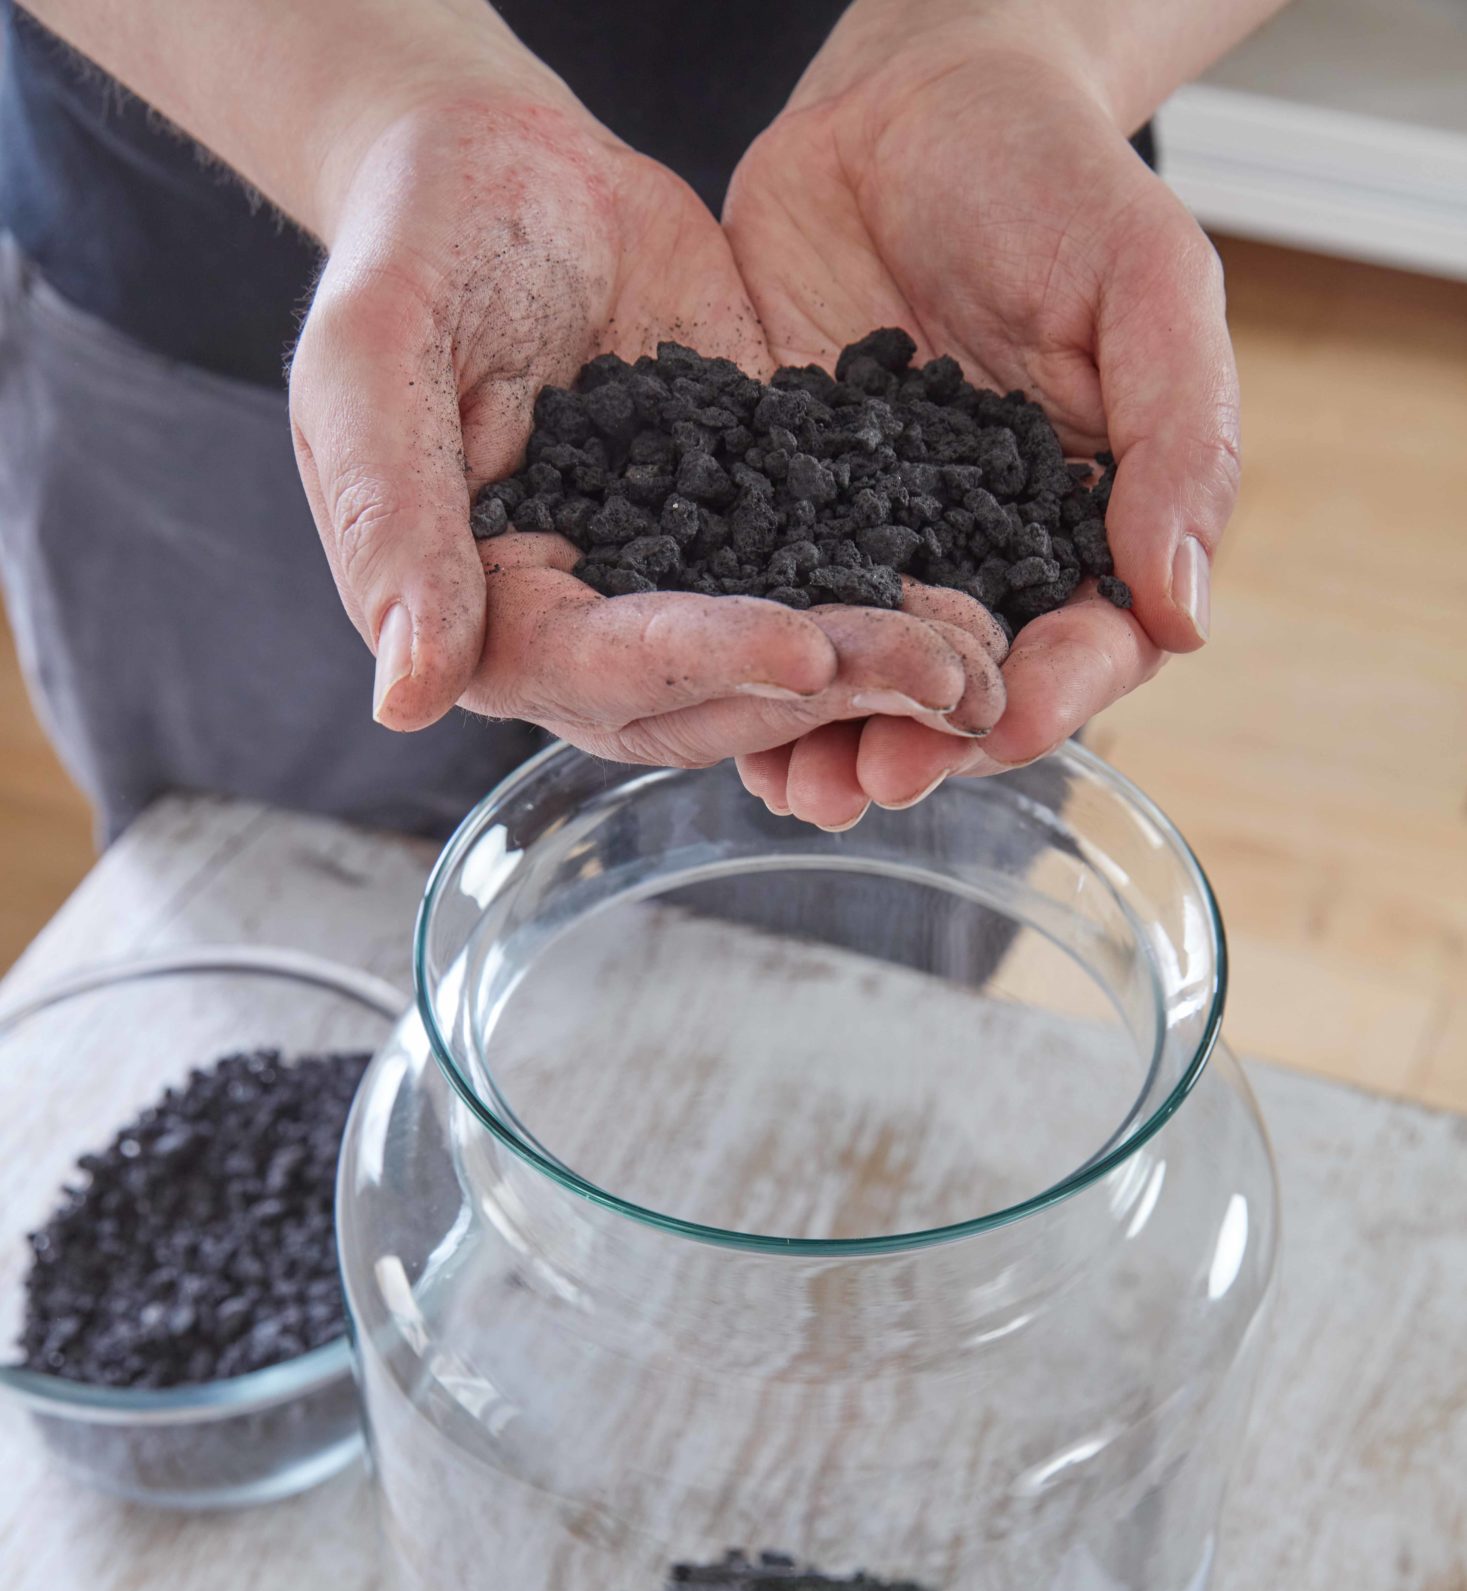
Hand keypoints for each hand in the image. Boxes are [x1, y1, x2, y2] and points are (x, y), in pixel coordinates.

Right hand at [290, 89, 1008, 826]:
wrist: (500, 166)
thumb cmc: (415, 244)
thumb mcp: (372, 356)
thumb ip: (387, 516)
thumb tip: (408, 694)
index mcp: (487, 612)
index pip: (595, 668)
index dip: (699, 662)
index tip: (802, 648)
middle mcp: (586, 629)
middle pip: (704, 696)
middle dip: (822, 686)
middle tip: (939, 666)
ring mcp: (674, 587)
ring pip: (776, 667)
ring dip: (876, 671)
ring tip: (977, 655)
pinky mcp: (745, 533)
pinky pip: (822, 585)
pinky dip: (893, 602)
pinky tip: (978, 596)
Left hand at [724, 29, 1241, 813]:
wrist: (913, 101)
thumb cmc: (1056, 179)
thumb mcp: (1149, 284)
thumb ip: (1178, 441)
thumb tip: (1185, 617)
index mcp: (1084, 529)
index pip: (1084, 646)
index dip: (1050, 697)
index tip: (1006, 726)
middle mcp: (978, 561)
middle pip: (960, 691)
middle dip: (923, 745)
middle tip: (878, 777)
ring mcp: (871, 547)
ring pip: (856, 678)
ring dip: (827, 742)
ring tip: (796, 785)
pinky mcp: (776, 513)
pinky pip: (762, 611)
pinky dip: (745, 671)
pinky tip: (718, 708)